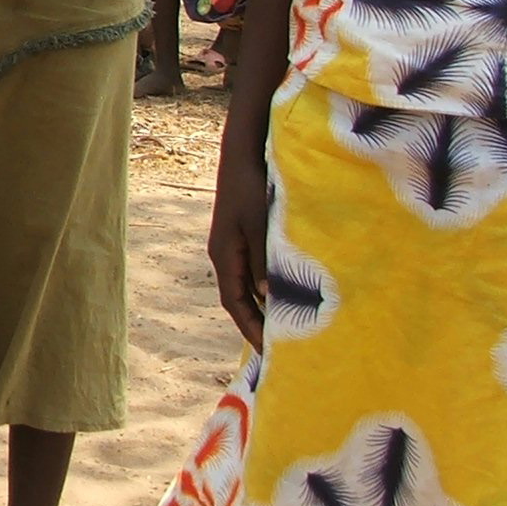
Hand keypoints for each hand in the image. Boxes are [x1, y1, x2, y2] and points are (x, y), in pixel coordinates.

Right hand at [208, 151, 269, 349]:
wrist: (242, 155)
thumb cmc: (251, 187)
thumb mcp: (260, 226)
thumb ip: (263, 261)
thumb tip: (268, 297)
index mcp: (223, 255)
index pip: (234, 302)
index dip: (249, 327)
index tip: (267, 351)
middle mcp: (224, 255)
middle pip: (237, 298)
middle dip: (254, 323)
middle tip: (277, 348)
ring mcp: (232, 245)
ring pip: (245, 285)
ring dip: (261, 306)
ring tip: (283, 327)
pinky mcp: (241, 236)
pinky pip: (251, 271)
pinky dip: (264, 288)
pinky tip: (282, 293)